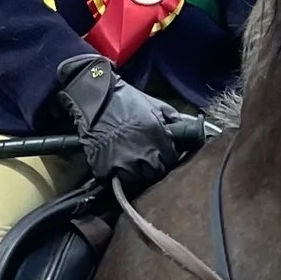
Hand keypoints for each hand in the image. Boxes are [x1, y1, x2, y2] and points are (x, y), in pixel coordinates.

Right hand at [53, 55, 201, 189]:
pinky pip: (117, 180)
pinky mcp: (107, 169)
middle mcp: (145, 154)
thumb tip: (184, 129)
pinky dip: (119, 175)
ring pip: (138, 180)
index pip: (171, 161)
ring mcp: (125, 164)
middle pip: (156, 174)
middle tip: (146, 159)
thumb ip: (172, 119)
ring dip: (137, 173)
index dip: (168, 159)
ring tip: (132, 161)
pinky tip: (118, 163)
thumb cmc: (125, 99)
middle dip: (154, 167)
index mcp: (159, 138)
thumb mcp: (155, 104)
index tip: (162, 156)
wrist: (96, 99)